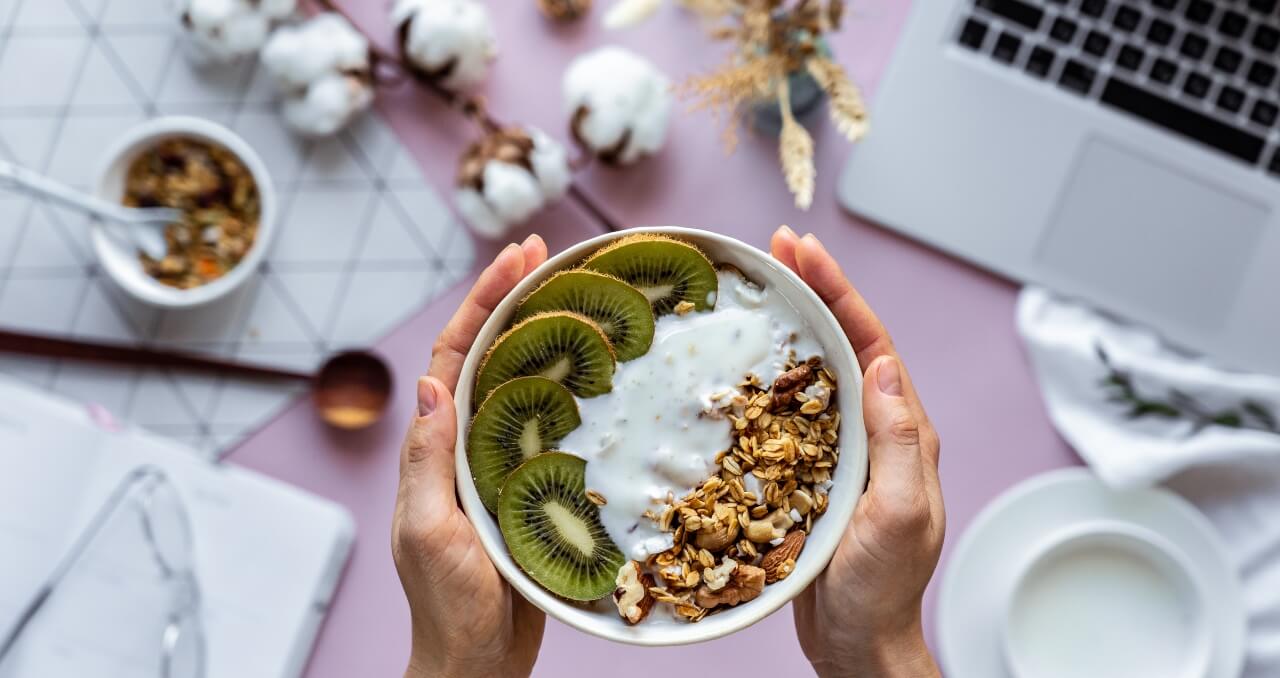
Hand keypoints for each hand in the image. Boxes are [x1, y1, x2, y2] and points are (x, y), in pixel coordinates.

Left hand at [392, 236, 549, 677]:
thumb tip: (431, 382)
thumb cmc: (448, 606)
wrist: (478, 663)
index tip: (517, 255)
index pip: (456, 357)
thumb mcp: (429, 531)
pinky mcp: (537, 488)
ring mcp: (503, 463)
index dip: (482, 301)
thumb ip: (427, 462)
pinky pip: (554, 428)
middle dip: (513, 299)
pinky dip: (574, 392)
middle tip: (551, 252)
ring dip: (546, 335)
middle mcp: (469, 444)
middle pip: (490, 356)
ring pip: (524, 384)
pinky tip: (604, 375)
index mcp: (439, 447)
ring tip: (580, 293)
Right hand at [772, 227, 944, 677]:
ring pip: (814, 371)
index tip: (805, 251)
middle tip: (776, 247)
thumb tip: (882, 366)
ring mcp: (841, 449)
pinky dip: (766, 376)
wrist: (855, 642)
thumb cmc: (881, 589)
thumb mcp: (901, 515)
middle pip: (843, 343)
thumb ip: (897, 442)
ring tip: (759, 285)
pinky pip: (788, 410)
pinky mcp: (810, 470)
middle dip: (815, 290)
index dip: (839, 292)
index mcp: (902, 432)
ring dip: (790, 324)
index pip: (871, 343)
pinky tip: (739, 364)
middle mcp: (874, 430)